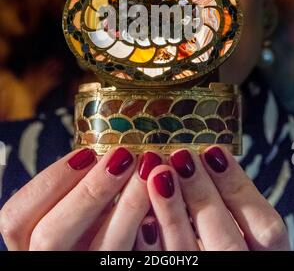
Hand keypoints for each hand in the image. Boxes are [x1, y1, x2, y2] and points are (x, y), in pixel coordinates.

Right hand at [0, 147, 163, 250]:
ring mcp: (80, 270)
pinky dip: (148, 236)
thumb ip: (78, 187)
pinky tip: (162, 209)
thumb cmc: (91, 223)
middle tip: (125, 157)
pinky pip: (130, 260)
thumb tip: (111, 150)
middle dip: (89, 191)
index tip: (88, 153)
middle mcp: (47, 262)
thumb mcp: (74, 206)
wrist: (106, 247)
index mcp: (29, 241)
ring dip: (128, 208)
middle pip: (51, 237)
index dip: (51, 181)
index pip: (17, 217)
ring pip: (100, 250)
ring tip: (155, 173)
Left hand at [136, 147, 289, 250]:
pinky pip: (159, 267)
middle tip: (181, 157)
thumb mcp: (239, 227)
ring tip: (158, 174)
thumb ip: (227, 203)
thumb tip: (200, 156)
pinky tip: (143, 215)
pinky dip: (150, 244)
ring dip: (172, 213)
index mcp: (265, 258)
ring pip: (188, 255)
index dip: (239, 186)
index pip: (266, 227)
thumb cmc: (220, 241)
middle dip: (202, 195)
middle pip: (227, 242)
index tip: (214, 151)